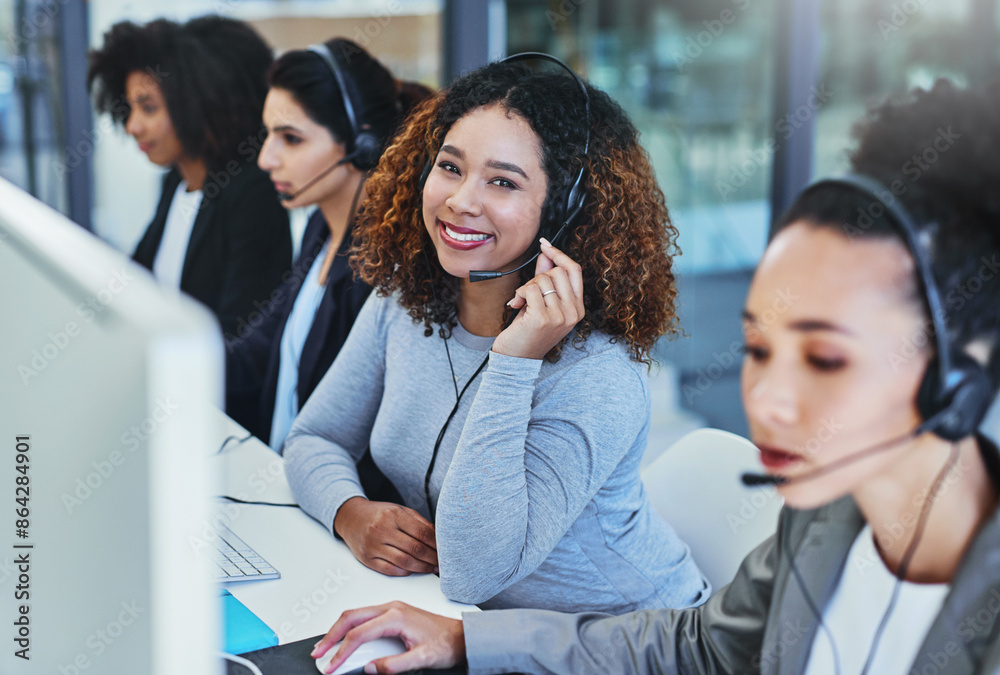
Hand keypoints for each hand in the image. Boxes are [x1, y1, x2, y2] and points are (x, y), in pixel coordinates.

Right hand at [312, 602, 465, 674]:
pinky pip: (364, 618)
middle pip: (351, 617)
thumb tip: (371, 668)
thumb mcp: (422, 659)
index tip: (332, 666)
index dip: (342, 652)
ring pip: (356, 615)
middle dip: (331, 635)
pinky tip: (344, 639)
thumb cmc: (446, 643)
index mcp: (396, 616)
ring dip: (338, 630)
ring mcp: (391, 609)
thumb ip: (394, 665)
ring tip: (326, 647)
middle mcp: (391, 608)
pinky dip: (349, 628)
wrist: (461, 636)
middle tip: (319, 653)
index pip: (360, 634)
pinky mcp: (392, 614)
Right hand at [334, 497, 438, 575]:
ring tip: (431, 568)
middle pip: (415, 548)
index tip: (445, 551)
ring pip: (404, 561)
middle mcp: (382, 529)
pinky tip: (412, 570)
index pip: (422, 532)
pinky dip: (403, 572)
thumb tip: (438, 538)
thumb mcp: (399, 510)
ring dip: (421, 568)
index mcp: (393, 515)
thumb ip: (419, 522)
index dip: (437, 544)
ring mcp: (373, 545)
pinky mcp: (367, 558)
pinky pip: (389, 569)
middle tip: (441, 563)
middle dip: (432, 558)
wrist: (351, 518)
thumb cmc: (379, 514)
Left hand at [492, 238, 584, 359]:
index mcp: (577, 309)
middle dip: (538, 276)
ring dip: (527, 287)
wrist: (517, 359)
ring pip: (542, 279)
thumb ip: (547, 280)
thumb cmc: (529, 332)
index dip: (559, 255)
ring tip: (523, 302)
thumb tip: (546, 256)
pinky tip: (516, 305)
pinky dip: (520, 293)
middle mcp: (572, 313)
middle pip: (557, 272)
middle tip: (529, 292)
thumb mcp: (543, 304)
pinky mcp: (542, 318)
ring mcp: (559, 316)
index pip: (575, 271)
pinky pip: (530, 289)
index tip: (545, 245)